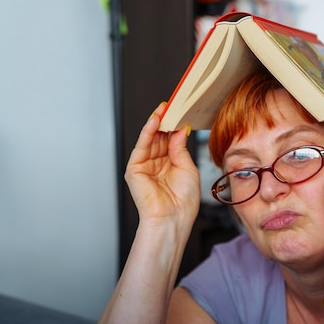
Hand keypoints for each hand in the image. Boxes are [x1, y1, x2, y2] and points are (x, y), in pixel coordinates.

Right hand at [124, 103, 200, 224]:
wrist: (172, 218)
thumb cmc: (183, 201)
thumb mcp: (188, 168)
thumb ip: (181, 148)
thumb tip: (179, 129)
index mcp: (171, 165)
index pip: (171, 140)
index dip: (175, 126)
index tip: (181, 112)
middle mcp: (158, 164)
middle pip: (160, 137)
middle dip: (166, 121)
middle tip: (173, 105)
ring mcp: (145, 165)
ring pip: (150, 139)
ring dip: (157, 123)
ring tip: (164, 108)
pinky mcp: (134, 168)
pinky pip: (141, 146)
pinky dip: (147, 132)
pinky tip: (155, 120)